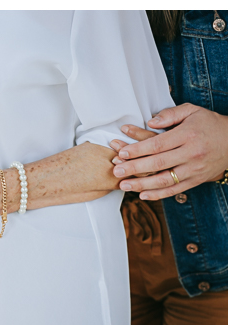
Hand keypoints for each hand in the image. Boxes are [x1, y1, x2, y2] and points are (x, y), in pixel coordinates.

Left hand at [109, 103, 227, 198]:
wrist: (233, 142)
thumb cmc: (208, 124)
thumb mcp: (193, 111)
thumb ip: (171, 114)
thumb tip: (150, 121)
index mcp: (188, 134)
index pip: (158, 144)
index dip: (138, 150)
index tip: (121, 153)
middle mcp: (191, 153)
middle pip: (158, 163)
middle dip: (134, 168)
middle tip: (116, 171)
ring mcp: (193, 170)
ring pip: (164, 180)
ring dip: (142, 185)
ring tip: (124, 186)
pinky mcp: (195, 181)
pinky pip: (174, 191)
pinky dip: (157, 195)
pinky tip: (142, 195)